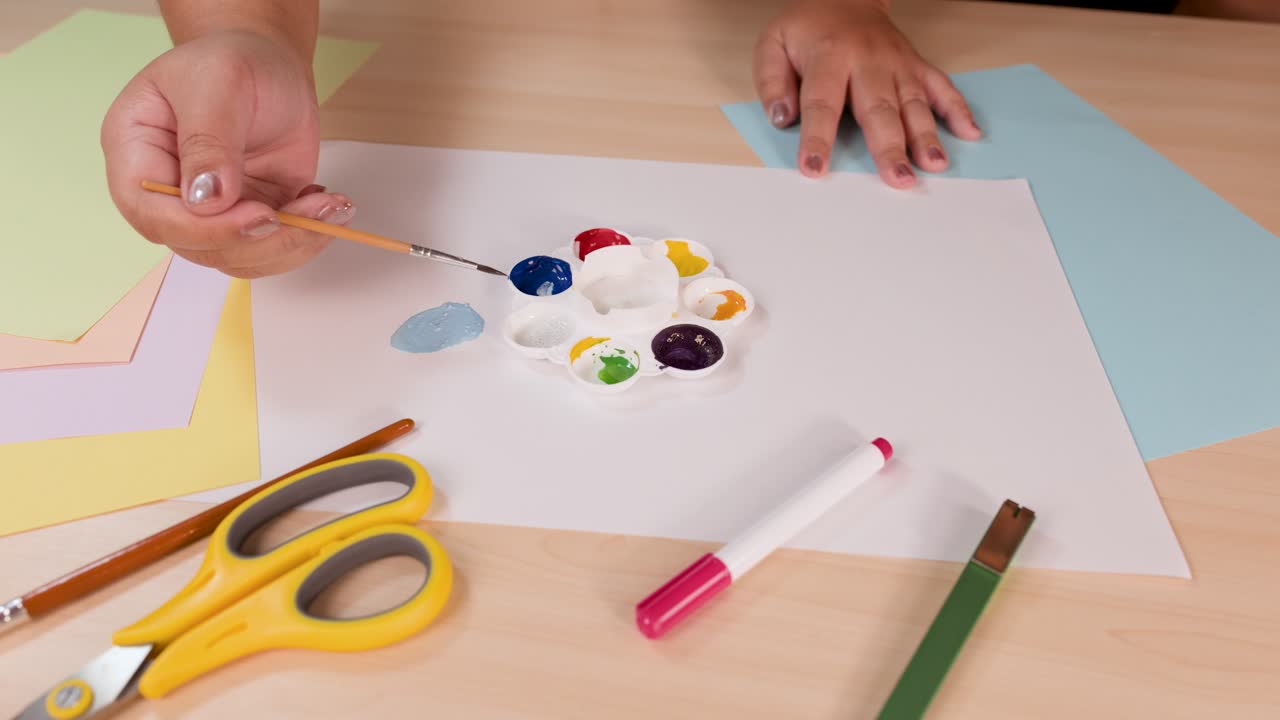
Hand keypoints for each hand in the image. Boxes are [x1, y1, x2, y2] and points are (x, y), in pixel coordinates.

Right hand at [102, 29, 351, 277]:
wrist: (267, 65)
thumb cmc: (231, 61)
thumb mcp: (218, 84)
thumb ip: (208, 141)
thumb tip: (208, 200)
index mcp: (134, 153)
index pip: (152, 213)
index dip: (202, 229)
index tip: (258, 216)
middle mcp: (164, 193)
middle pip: (197, 246)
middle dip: (259, 240)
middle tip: (309, 212)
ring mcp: (207, 212)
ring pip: (239, 258)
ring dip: (291, 242)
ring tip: (330, 204)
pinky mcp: (247, 218)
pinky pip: (271, 250)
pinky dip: (305, 238)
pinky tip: (327, 206)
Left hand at [753, 0, 980, 188]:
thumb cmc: (807, 28)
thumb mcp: (773, 44)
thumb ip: (773, 81)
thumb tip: (782, 117)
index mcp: (829, 56)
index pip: (821, 104)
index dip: (817, 138)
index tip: (815, 169)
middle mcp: (868, 60)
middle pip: (878, 108)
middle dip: (889, 146)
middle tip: (897, 179)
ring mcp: (897, 63)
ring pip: (914, 103)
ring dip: (926, 135)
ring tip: (934, 165)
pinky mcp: (916, 65)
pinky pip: (941, 86)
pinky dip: (958, 109)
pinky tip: (970, 133)